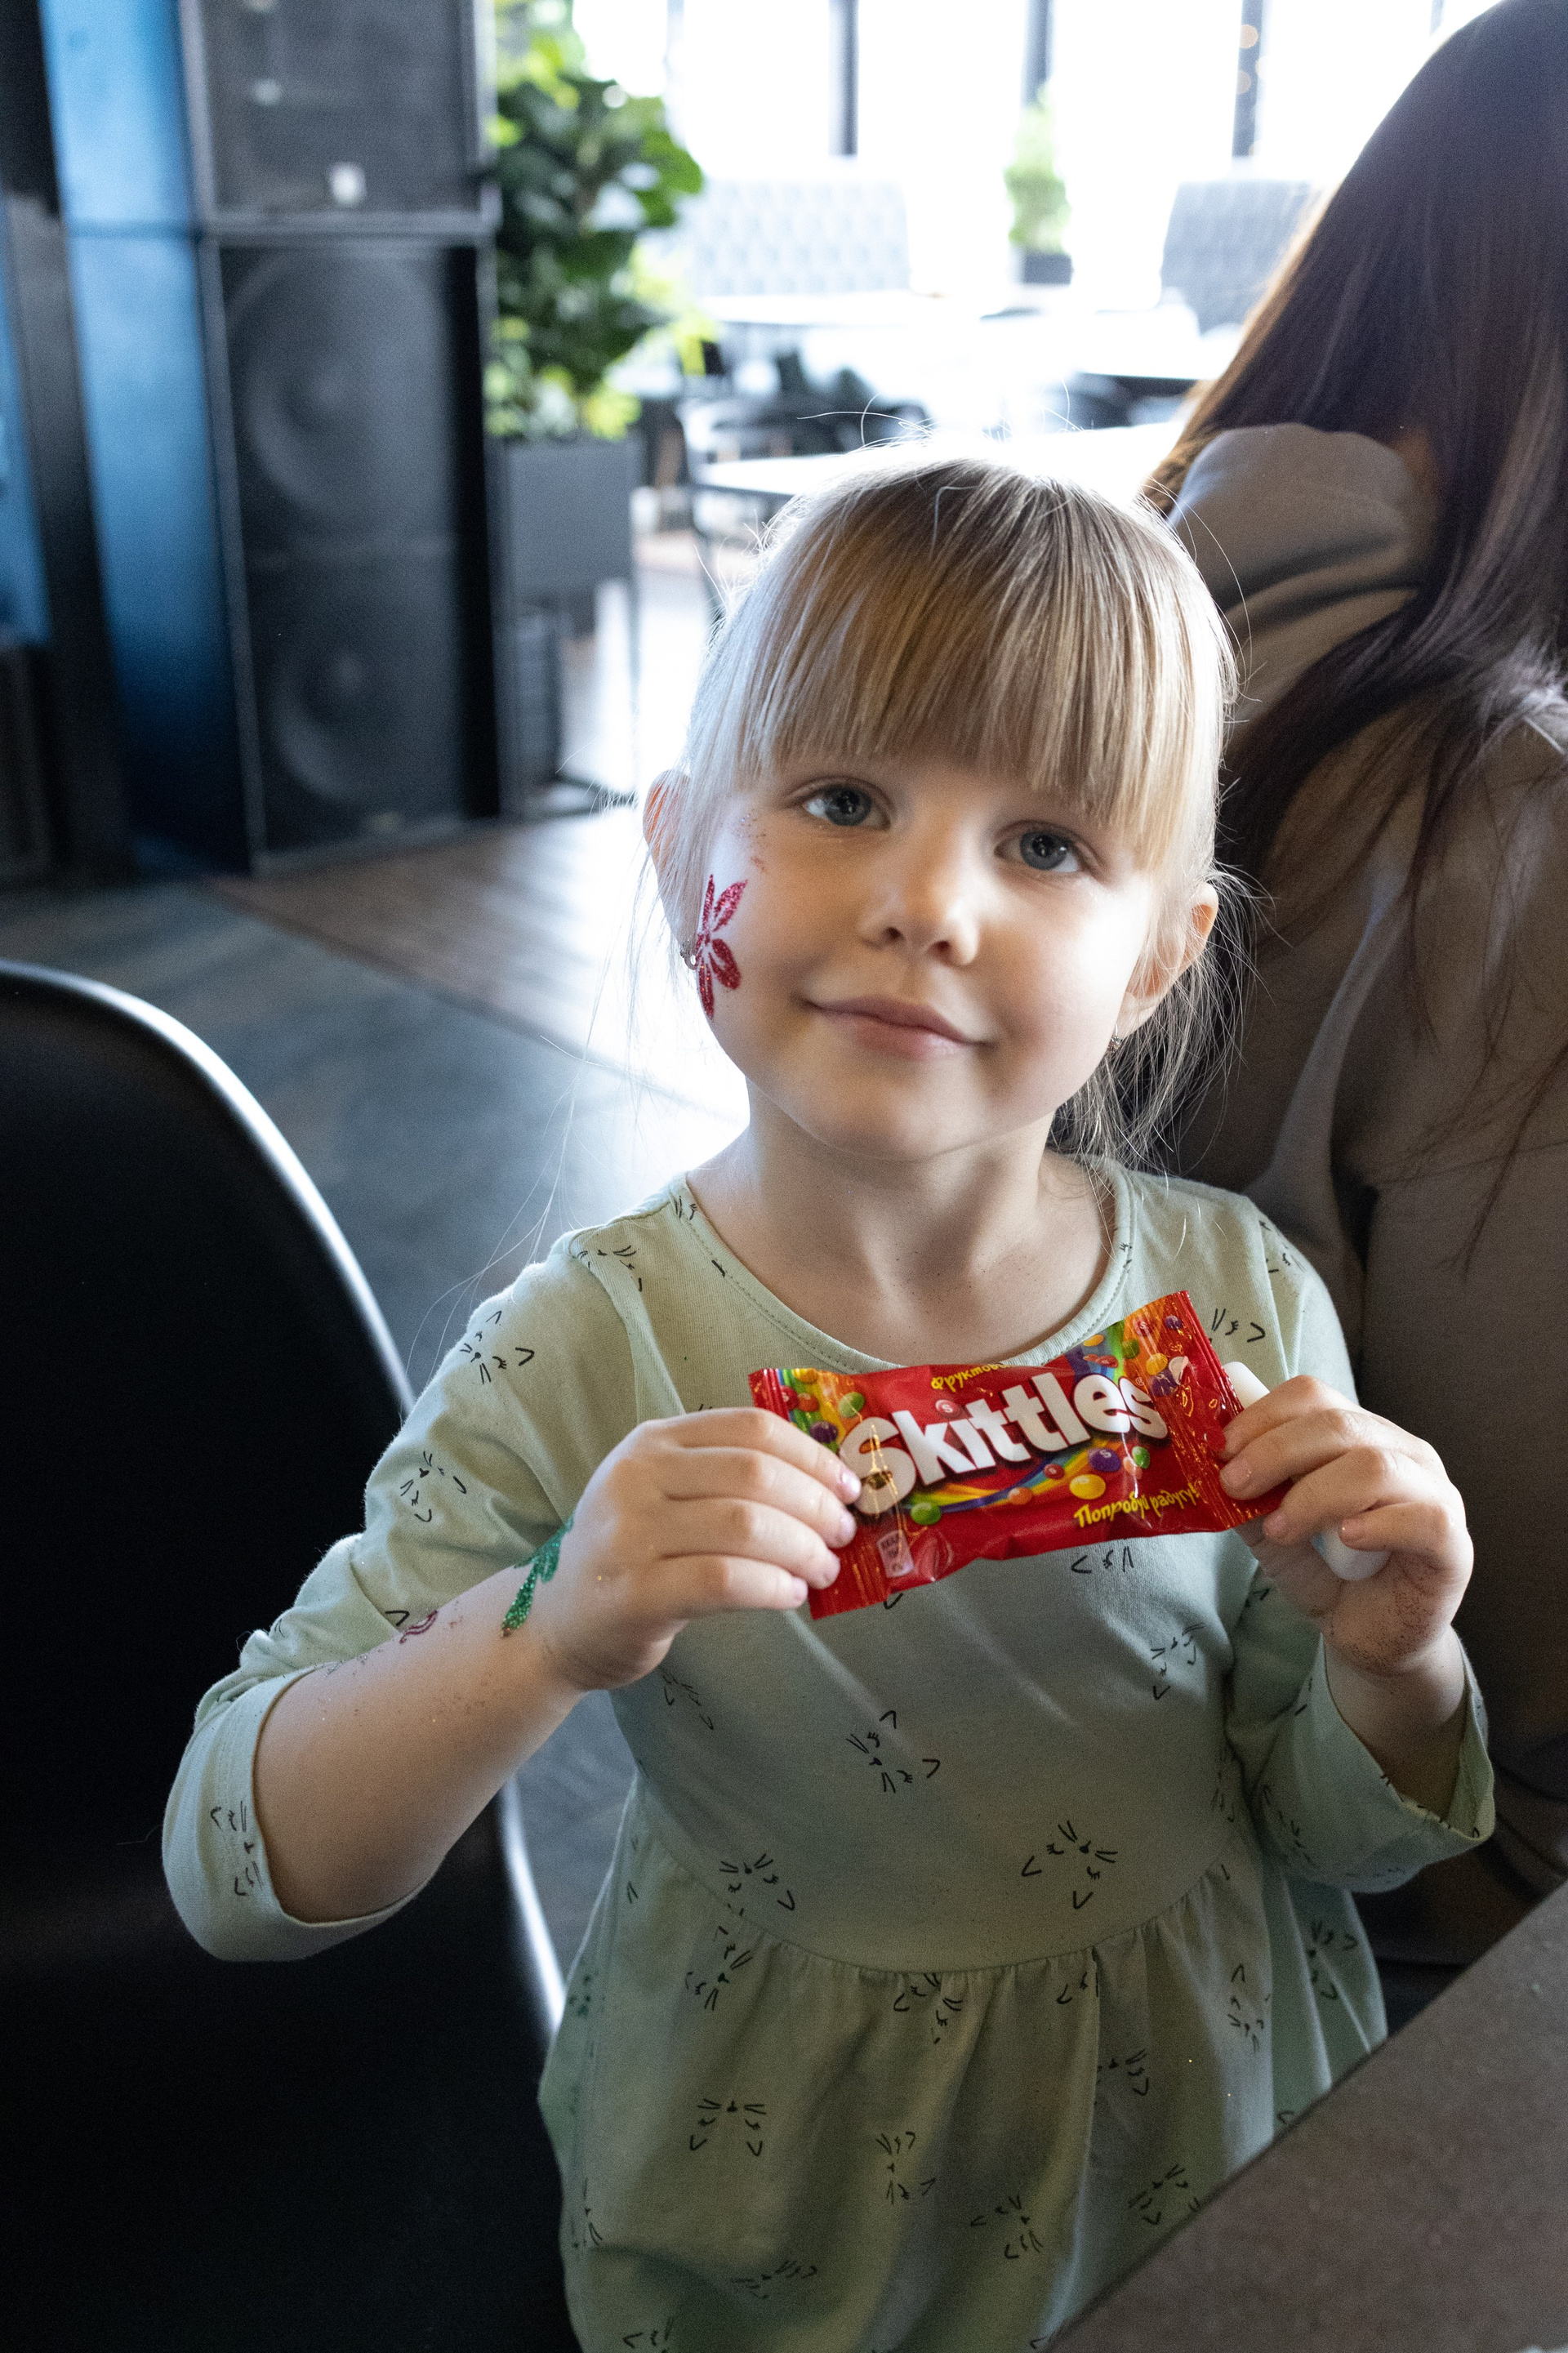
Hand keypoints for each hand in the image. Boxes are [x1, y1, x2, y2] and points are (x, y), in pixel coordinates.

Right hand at [526, 1408, 860, 1693]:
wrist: (560, 1621)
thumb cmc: (633, 1554)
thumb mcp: (665, 1496)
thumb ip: (727, 1481)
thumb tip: (828, 1490)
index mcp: (653, 1442)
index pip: (751, 1429)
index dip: (812, 1455)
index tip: (848, 1487)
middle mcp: (637, 1477)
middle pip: (754, 1474)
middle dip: (815, 1505)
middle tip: (842, 1536)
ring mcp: (630, 1535)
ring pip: (745, 1526)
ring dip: (802, 1549)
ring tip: (822, 1570)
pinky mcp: (634, 1594)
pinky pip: (724, 1581)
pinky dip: (772, 1586)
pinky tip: (790, 1594)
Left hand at [1218, 1376, 1471, 1680]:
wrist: (1375, 1639)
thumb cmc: (1331, 1574)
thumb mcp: (1276, 1534)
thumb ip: (1251, 1501)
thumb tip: (1210, 1470)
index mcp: (1359, 1435)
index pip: (1314, 1396)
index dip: (1263, 1415)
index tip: (1221, 1449)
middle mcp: (1402, 1453)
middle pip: (1339, 1424)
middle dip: (1276, 1451)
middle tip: (1236, 1485)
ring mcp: (1435, 1493)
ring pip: (1375, 1466)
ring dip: (1315, 1494)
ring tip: (1281, 1528)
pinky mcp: (1453, 1544)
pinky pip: (1423, 1517)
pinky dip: (1377, 1523)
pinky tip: (1346, 1539)